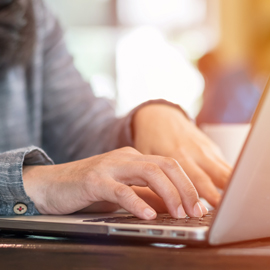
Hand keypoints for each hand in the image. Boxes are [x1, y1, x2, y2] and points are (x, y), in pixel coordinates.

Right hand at [23, 147, 207, 218]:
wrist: (52, 184)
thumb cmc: (89, 188)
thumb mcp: (123, 191)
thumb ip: (145, 196)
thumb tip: (172, 207)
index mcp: (134, 159)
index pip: (169, 166)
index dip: (188, 185)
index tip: (200, 206)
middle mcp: (125, 158)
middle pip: (164, 165)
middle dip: (185, 188)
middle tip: (196, 211)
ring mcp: (109, 166)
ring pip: (148, 172)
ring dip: (168, 193)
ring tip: (179, 214)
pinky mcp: (93, 180)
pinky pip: (120, 189)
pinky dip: (136, 202)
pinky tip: (147, 215)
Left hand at [133, 104, 231, 205]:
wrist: (159, 115)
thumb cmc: (151, 138)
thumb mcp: (146, 156)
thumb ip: (155, 177)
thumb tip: (161, 203)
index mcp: (176, 155)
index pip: (195, 179)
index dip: (203, 195)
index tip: (208, 210)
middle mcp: (194, 151)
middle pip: (213, 176)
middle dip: (220, 196)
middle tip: (224, 212)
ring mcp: (204, 148)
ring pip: (223, 169)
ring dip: (229, 187)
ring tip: (231, 203)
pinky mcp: (210, 146)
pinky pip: (224, 163)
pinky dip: (229, 177)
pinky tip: (229, 189)